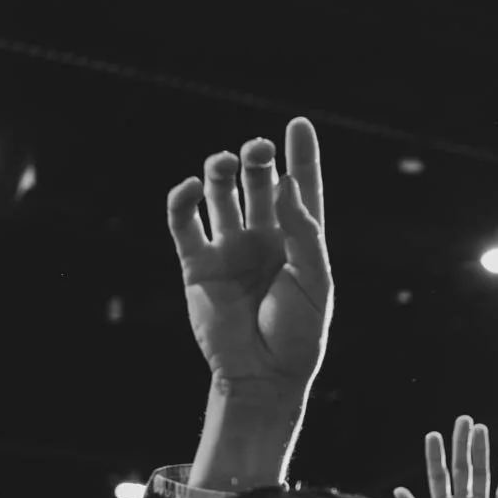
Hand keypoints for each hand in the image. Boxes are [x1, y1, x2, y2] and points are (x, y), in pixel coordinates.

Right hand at [167, 117, 330, 397]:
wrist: (262, 375)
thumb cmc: (298, 334)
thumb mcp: (315, 282)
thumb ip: (303, 231)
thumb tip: (285, 183)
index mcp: (299, 242)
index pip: (301, 189)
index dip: (301, 156)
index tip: (299, 122)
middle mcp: (264, 239)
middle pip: (258, 182)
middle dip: (257, 158)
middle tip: (257, 149)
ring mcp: (229, 249)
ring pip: (220, 193)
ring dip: (220, 170)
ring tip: (225, 162)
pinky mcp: (197, 264)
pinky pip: (183, 221)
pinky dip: (182, 199)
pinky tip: (189, 188)